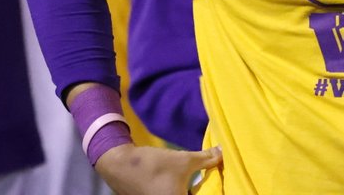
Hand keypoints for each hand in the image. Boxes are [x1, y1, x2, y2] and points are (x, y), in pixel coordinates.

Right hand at [95, 143, 221, 194]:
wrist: (120, 165)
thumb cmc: (153, 165)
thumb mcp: (184, 160)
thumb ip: (206, 159)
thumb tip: (223, 152)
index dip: (211, 191)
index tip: (216, 181)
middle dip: (202, 190)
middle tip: (207, 179)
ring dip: (189, 191)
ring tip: (197, 182)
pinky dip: (179, 192)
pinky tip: (181, 184)